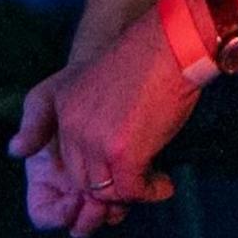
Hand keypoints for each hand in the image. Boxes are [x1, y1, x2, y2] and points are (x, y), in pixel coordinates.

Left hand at [9, 21, 197, 237]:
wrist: (171, 44)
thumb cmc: (149, 58)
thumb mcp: (103, 82)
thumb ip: (94, 116)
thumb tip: (96, 149)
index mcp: (65, 108)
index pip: (72, 157)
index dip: (98, 171)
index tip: (122, 172)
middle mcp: (74, 128)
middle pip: (84, 179)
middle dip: (112, 188)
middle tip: (139, 183)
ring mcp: (96, 143)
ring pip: (106, 190)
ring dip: (132, 192)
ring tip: (155, 183)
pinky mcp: (124, 154)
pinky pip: (132, 191)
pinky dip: (151, 193)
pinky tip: (165, 186)